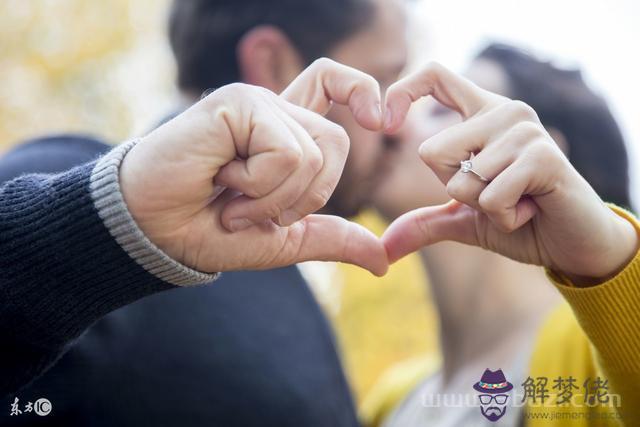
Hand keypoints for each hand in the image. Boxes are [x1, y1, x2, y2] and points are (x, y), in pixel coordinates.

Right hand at [119, 58, 388, 275]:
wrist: (157, 233)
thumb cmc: (211, 231)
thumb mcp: (284, 241)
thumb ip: (332, 240)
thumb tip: (384, 261)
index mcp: (286, 133)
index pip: (335, 84)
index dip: (363, 92)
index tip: (381, 121)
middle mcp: (274, 111)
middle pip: (337, 141)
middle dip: (306, 197)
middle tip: (255, 209)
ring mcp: (256, 103)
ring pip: (312, 154)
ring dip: (273, 198)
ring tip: (231, 199)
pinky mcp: (238, 104)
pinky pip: (285, 153)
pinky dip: (258, 186)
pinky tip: (221, 181)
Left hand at [381, 62, 637, 282]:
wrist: (571, 246)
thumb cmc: (520, 223)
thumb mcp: (464, 220)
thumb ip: (425, 223)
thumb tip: (385, 247)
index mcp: (482, 115)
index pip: (435, 76)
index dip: (403, 92)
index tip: (386, 125)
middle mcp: (504, 112)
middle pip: (432, 151)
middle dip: (456, 190)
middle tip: (497, 194)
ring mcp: (525, 131)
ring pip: (461, 180)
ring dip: (484, 208)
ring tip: (519, 201)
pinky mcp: (543, 156)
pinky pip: (491, 196)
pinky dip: (504, 217)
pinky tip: (532, 209)